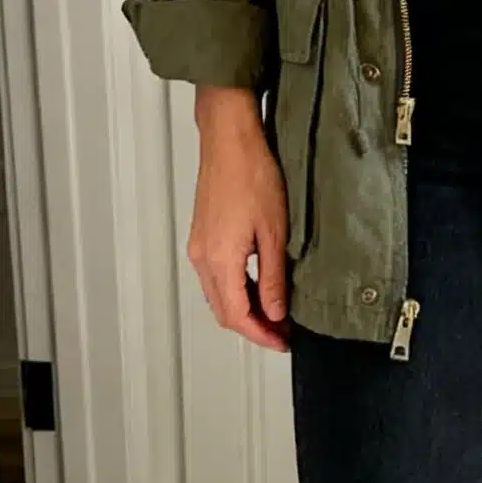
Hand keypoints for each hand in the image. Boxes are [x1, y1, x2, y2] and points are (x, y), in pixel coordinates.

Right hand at [188, 86, 290, 350]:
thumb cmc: (251, 175)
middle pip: (224, 311)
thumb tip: (275, 312)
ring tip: (275, 313)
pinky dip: (236, 290)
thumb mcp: (274, 233)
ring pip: (219, 296)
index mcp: (219, 260)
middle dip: (253, 327)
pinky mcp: (202, 237)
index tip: (282, 342)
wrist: (230, 141)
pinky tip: (259, 287)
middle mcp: (203, 258)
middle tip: (281, 333)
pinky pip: (216, 278)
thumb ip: (273, 278)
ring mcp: (199, 247)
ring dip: (245, 309)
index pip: (238, 316)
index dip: (261, 335)